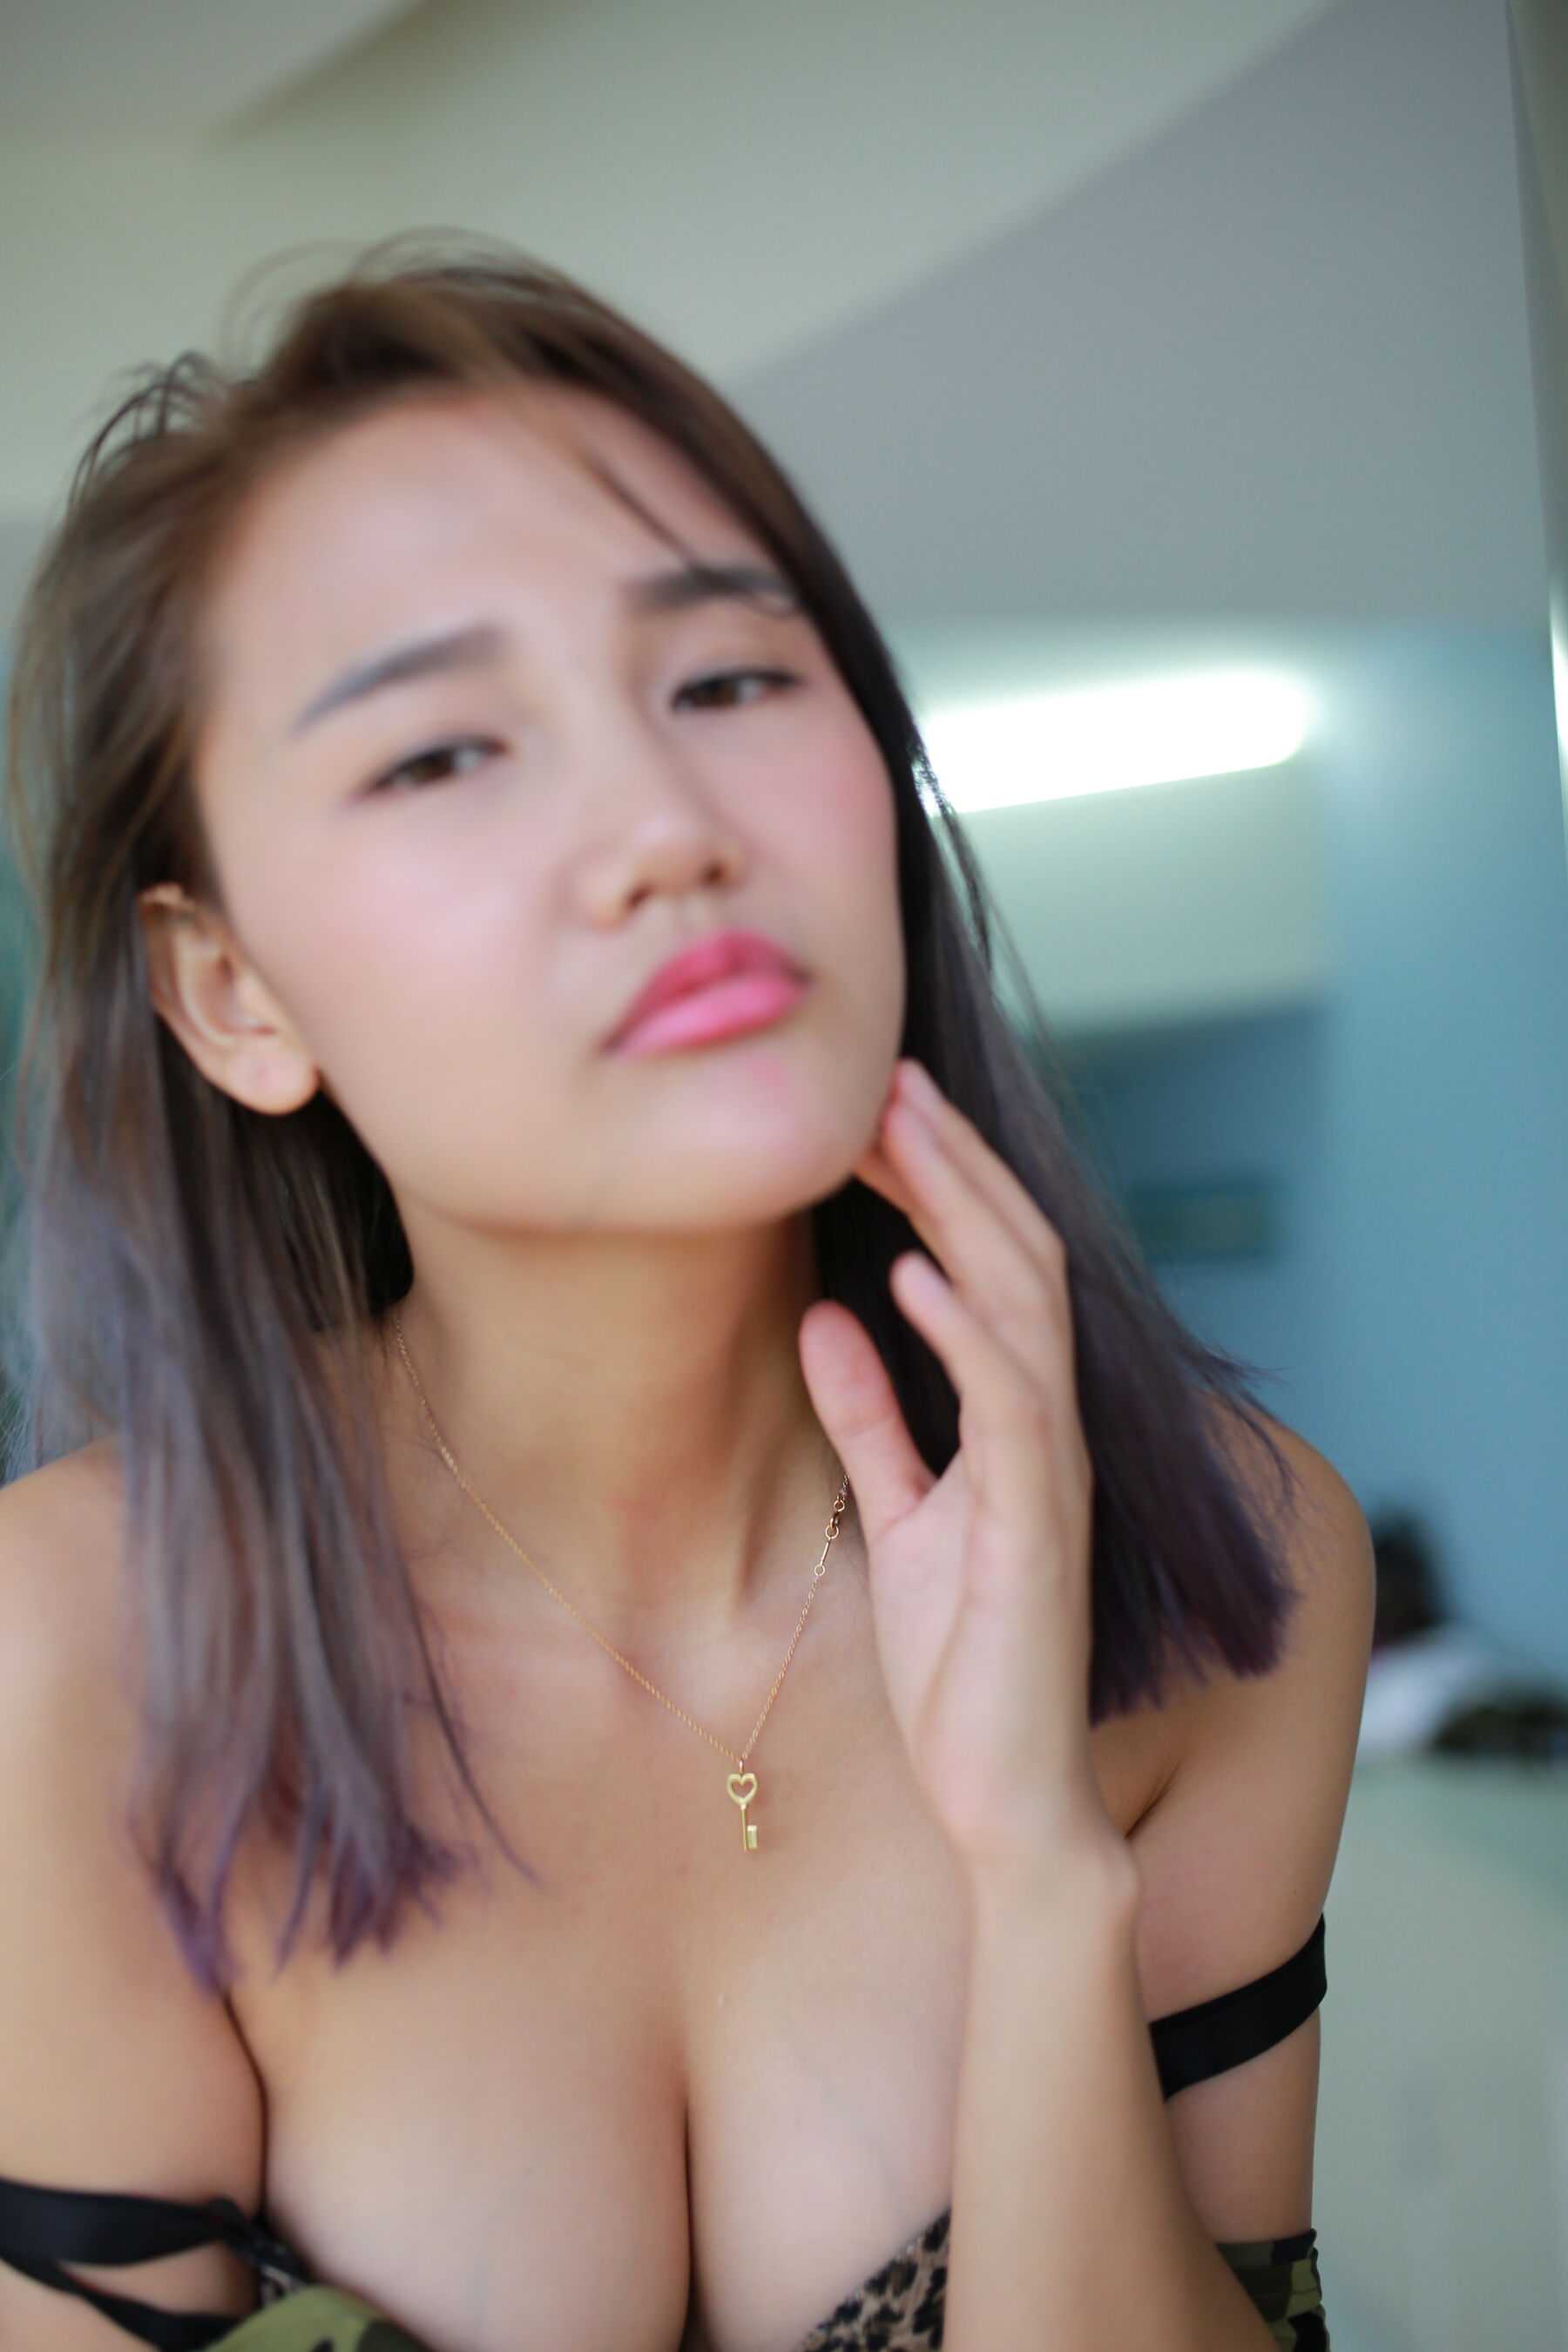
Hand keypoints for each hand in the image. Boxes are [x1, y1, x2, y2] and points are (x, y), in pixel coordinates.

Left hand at [798, 1059, 1119, 1896]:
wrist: (1004, 1799)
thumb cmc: (960, 1664)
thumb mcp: (900, 1516)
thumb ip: (873, 1417)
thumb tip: (825, 1315)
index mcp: (1016, 1420)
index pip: (988, 1271)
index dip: (939, 1185)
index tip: (874, 1109)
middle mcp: (1048, 1429)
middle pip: (1014, 1258)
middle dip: (952, 1162)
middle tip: (884, 1075)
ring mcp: (1051, 1475)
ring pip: (1022, 1306)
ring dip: (960, 1210)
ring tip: (898, 1130)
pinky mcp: (1036, 1531)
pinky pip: (1009, 1408)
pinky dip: (962, 1331)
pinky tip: (908, 1270)